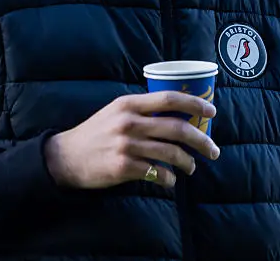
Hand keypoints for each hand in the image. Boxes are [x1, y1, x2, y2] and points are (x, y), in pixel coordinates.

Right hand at [44, 91, 219, 188]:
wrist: (66, 157)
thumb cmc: (96, 133)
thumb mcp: (116, 112)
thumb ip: (142, 110)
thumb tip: (177, 114)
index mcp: (129, 104)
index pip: (170, 99)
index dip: (195, 103)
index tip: (212, 111)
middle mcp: (129, 122)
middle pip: (177, 128)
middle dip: (201, 140)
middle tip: (213, 150)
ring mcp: (126, 145)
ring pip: (170, 153)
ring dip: (187, 162)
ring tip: (191, 167)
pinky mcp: (123, 167)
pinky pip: (156, 173)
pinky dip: (168, 178)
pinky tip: (170, 180)